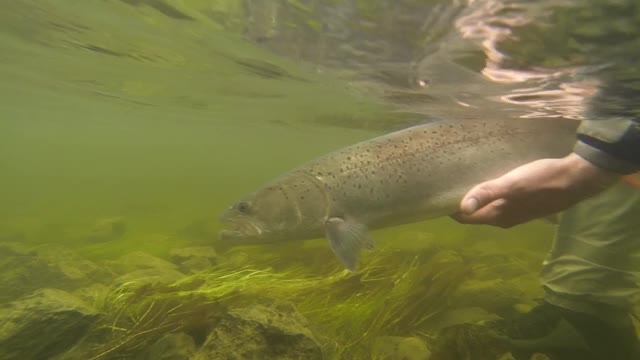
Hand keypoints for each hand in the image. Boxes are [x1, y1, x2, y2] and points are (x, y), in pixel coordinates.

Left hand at [451, 153, 619, 227]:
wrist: (577, 179)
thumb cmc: (542, 180)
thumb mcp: (512, 184)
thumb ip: (487, 194)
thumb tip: (461, 208)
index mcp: (498, 217)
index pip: (465, 217)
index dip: (450, 208)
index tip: (437, 195)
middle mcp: (504, 219)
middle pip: (475, 214)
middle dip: (460, 204)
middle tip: (447, 186)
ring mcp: (516, 213)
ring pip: (488, 208)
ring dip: (476, 199)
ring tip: (463, 182)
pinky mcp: (525, 204)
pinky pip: (500, 202)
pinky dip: (490, 195)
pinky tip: (489, 181)